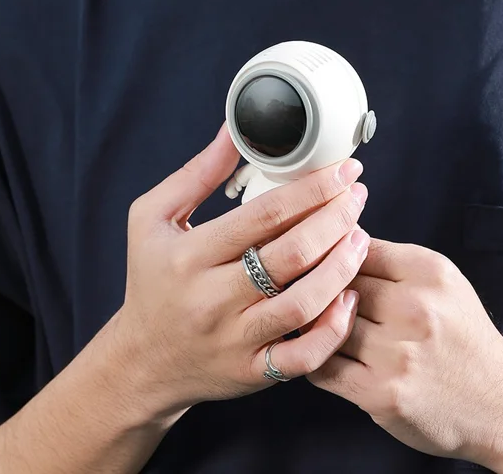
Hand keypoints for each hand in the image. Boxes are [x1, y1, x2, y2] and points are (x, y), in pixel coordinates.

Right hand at [110, 123, 370, 423]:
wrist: (142, 360)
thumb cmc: (152, 280)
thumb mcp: (153, 218)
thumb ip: (196, 174)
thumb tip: (233, 131)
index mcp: (190, 255)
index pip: (264, 215)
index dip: (313, 188)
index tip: (343, 170)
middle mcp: (212, 299)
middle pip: (291, 256)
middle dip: (336, 219)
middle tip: (357, 197)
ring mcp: (235, 340)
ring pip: (304, 304)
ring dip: (343, 267)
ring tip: (360, 237)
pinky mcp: (252, 372)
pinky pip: (304, 356)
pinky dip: (334, 328)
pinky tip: (348, 296)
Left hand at [308, 239, 502, 465]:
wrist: (501, 406)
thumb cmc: (463, 339)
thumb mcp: (443, 283)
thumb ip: (392, 261)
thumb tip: (335, 240)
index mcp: (429, 272)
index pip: (358, 247)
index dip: (336, 256)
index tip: (327, 264)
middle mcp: (415, 308)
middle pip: (339, 284)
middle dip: (326, 292)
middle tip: (315, 297)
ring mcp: (397, 353)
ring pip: (326, 324)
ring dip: (318, 326)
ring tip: (319, 326)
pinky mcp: (381, 392)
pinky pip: (323, 366)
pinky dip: (316, 359)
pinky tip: (324, 354)